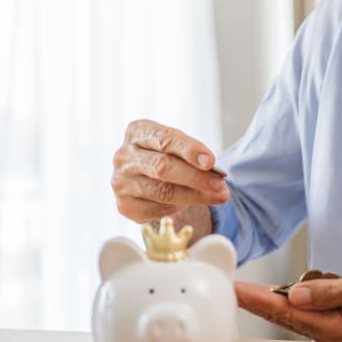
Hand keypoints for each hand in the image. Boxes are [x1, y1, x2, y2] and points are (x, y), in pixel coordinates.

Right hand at [111, 119, 228, 222]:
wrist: (144, 177)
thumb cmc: (165, 156)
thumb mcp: (176, 146)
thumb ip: (192, 156)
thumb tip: (215, 175)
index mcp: (136, 132)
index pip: (164, 139)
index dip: (189, 150)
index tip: (211, 161)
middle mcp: (124, 156)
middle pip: (162, 167)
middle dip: (195, 176)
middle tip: (219, 184)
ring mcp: (121, 182)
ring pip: (163, 192)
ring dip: (195, 196)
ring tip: (218, 195)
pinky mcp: (125, 205)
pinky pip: (158, 209)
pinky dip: (178, 208)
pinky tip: (189, 203)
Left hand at [234, 259, 341, 341]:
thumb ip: (330, 291)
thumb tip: (295, 294)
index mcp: (333, 327)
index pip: (287, 312)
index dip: (259, 300)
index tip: (237, 290)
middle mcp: (325, 330)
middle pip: (280, 314)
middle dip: (252, 302)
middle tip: (227, 287)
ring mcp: (325, 324)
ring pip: (286, 311)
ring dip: (262, 300)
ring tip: (237, 289)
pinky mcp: (325, 314)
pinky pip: (296, 306)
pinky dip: (279, 298)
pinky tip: (264, 292)